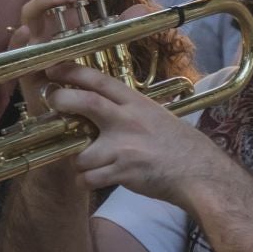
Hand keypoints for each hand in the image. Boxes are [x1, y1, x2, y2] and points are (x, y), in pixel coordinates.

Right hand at [11, 0, 134, 116]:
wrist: (79, 119)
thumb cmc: (91, 82)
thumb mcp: (111, 49)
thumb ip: (122, 28)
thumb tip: (141, 9)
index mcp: (63, 18)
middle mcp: (45, 27)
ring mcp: (33, 44)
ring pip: (27, 12)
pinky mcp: (25, 64)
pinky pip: (17, 44)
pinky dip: (26, 33)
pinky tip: (42, 30)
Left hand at [43, 61, 225, 203]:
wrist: (198, 173)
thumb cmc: (178, 145)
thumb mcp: (155, 115)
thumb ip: (128, 110)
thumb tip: (100, 107)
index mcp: (136, 103)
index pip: (100, 80)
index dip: (72, 72)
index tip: (54, 69)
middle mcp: (128, 121)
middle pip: (84, 102)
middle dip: (62, 100)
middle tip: (54, 104)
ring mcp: (123, 147)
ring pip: (80, 153)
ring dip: (77, 161)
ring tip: (87, 164)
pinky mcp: (122, 172)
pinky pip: (88, 178)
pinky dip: (86, 181)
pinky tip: (95, 180)